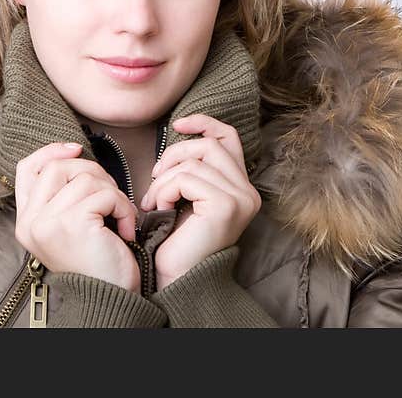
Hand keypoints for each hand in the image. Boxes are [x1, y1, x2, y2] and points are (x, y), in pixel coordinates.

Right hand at [13, 142, 141, 291]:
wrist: (109, 299)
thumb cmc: (96, 262)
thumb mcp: (69, 226)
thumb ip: (62, 196)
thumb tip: (74, 153)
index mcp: (26, 221)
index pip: (27, 169)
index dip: (51, 151)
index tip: (76, 148)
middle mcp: (31, 222)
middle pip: (57, 167)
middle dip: (92, 171)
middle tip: (110, 195)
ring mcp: (48, 222)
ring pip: (85, 178)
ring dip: (113, 192)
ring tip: (120, 216)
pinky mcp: (72, 224)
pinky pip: (104, 194)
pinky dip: (123, 206)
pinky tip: (126, 229)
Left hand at [140, 114, 261, 289]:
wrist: (177, 278)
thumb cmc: (176, 240)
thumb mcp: (187, 196)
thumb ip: (193, 169)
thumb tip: (181, 131)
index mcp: (241, 187)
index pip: (229, 138)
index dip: (204, 123)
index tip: (177, 124)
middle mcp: (248, 192)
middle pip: (209, 145)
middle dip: (175, 154)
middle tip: (155, 177)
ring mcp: (240, 198)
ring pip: (193, 162)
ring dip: (164, 179)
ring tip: (154, 201)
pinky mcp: (225, 205)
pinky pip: (186, 179)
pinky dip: (164, 190)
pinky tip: (159, 209)